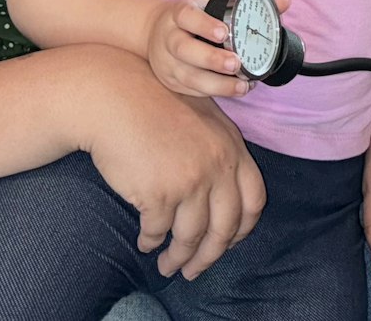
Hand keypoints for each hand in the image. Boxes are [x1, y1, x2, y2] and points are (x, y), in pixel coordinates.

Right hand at [79, 59, 266, 279]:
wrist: (116, 98)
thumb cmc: (156, 105)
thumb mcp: (204, 120)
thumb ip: (220, 153)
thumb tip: (224, 200)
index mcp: (232, 148)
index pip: (254, 202)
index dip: (242, 229)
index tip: (227, 243)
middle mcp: (217, 167)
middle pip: (224, 229)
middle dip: (209, 257)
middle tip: (195, 271)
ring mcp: (189, 181)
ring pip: (190, 237)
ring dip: (179, 258)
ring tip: (168, 266)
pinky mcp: (159, 194)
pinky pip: (157, 231)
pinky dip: (151, 242)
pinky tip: (146, 243)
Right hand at [144, 0, 284, 98]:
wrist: (153, 31)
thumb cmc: (191, 16)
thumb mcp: (211, 1)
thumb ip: (246, 2)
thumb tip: (285, 1)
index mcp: (178, 13)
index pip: (187, 16)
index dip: (204, 24)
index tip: (224, 32)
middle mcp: (168, 37)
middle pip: (184, 49)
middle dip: (211, 59)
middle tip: (236, 64)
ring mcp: (167, 62)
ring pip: (187, 77)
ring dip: (216, 84)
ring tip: (242, 86)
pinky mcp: (171, 81)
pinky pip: (192, 91)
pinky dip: (214, 93)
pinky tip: (236, 90)